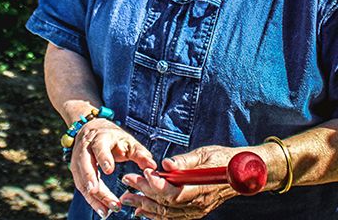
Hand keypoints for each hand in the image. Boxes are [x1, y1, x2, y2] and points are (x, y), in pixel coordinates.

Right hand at [70, 119, 156, 217]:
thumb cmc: (114, 138)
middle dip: (90, 177)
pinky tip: (102, 210)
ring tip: (105, 210)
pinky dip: (91, 199)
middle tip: (97, 192)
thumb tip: (152, 166)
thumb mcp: (128, 141)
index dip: (103, 157)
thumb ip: (140, 153)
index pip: (99, 146)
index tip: (109, 170)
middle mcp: (86, 147)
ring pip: (81, 177)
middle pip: (84, 162)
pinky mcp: (75, 169)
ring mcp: (77, 158)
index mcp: (100, 137)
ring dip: (92, 195)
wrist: (93, 130)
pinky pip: (80, 186)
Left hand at [120, 145, 240, 218]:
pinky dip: (156, 214)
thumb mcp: (205, 154)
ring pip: (167, 213)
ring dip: (145, 205)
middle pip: (166, 203)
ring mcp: (196, 210)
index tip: (144, 173)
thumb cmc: (224, 161)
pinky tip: (143, 211)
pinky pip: (172, 217)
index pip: (175, 192)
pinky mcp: (194, 211)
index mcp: (201, 188)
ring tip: (127, 198)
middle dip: (144, 192)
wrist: (240, 175)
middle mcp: (198, 204)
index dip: (158, 185)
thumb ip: (185, 160)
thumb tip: (166, 163)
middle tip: (126, 181)